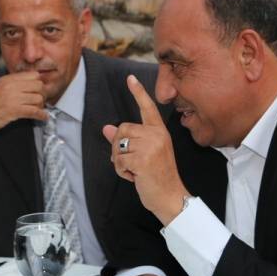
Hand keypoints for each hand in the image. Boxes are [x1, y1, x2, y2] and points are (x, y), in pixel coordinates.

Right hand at [0, 71, 47, 161]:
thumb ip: (13, 83)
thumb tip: (30, 83)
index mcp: (8, 79)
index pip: (33, 75)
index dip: (39, 83)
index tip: (39, 91)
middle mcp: (11, 86)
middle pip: (39, 86)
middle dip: (43, 94)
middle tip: (41, 101)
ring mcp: (12, 98)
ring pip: (38, 98)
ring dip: (41, 105)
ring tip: (39, 110)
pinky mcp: (14, 111)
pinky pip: (34, 111)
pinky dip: (41, 115)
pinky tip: (43, 117)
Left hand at [102, 75, 188, 224]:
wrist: (171, 197)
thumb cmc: (158, 177)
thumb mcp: (145, 155)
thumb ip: (127, 140)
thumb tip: (106, 128)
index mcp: (160, 132)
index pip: (148, 108)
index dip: (138, 92)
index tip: (130, 78)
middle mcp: (157, 135)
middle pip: (122, 129)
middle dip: (118, 147)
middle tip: (132, 163)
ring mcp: (151, 146)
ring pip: (118, 146)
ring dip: (120, 162)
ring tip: (136, 171)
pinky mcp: (143, 159)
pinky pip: (119, 161)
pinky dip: (122, 172)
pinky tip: (135, 177)